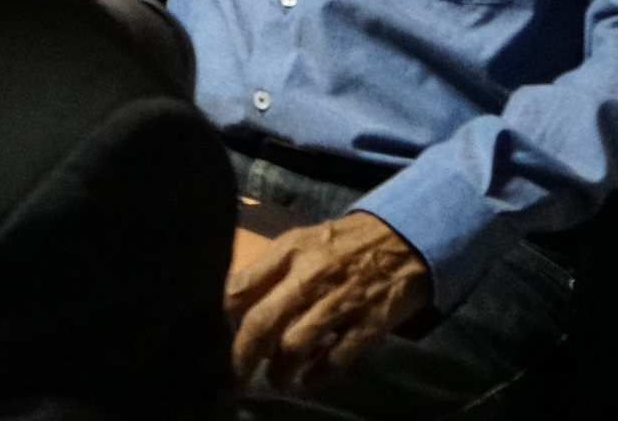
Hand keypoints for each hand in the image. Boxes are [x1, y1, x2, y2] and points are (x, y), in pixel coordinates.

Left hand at [227, 212, 429, 385]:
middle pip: (264, 321)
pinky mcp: (370, 322)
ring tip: (276, 379)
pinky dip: (318, 375)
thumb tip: (229, 300)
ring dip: (280, 370)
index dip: (223, 317)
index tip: (213, 337)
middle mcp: (312, 275)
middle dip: (243, 355)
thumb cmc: (342, 243)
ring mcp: (342, 301)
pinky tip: (308, 381)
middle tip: (234, 377)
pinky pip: (337, 358)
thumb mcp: (300, 242)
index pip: (243, 286)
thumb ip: (267, 268)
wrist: (404, 237)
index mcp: (291, 251)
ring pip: (296, 344)